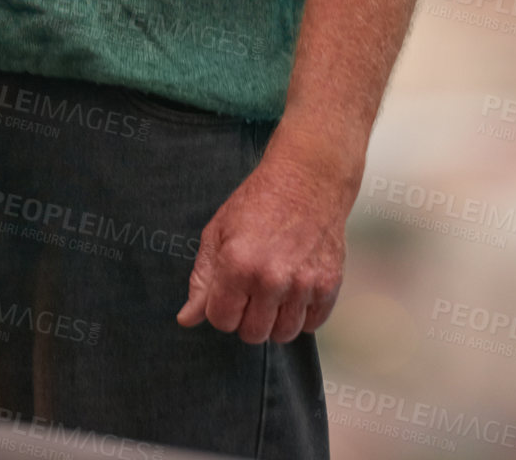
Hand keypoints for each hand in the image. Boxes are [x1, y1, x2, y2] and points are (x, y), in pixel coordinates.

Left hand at [175, 144, 352, 342]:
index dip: (221, 308)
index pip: (221, 320)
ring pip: (283, 335)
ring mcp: (304, 284)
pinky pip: (312, 325)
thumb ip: (202, 279)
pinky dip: (302, 314)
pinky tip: (294, 289)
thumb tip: (186, 319)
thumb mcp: (218, 232)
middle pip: (253, 334)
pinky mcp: (329, 286)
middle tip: (250, 290)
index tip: (227, 292)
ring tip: (272, 291)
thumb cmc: (258, 202)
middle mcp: (272, 279)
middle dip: (246, 317)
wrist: (306, 180)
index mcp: (238, 264)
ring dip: (275, 320)